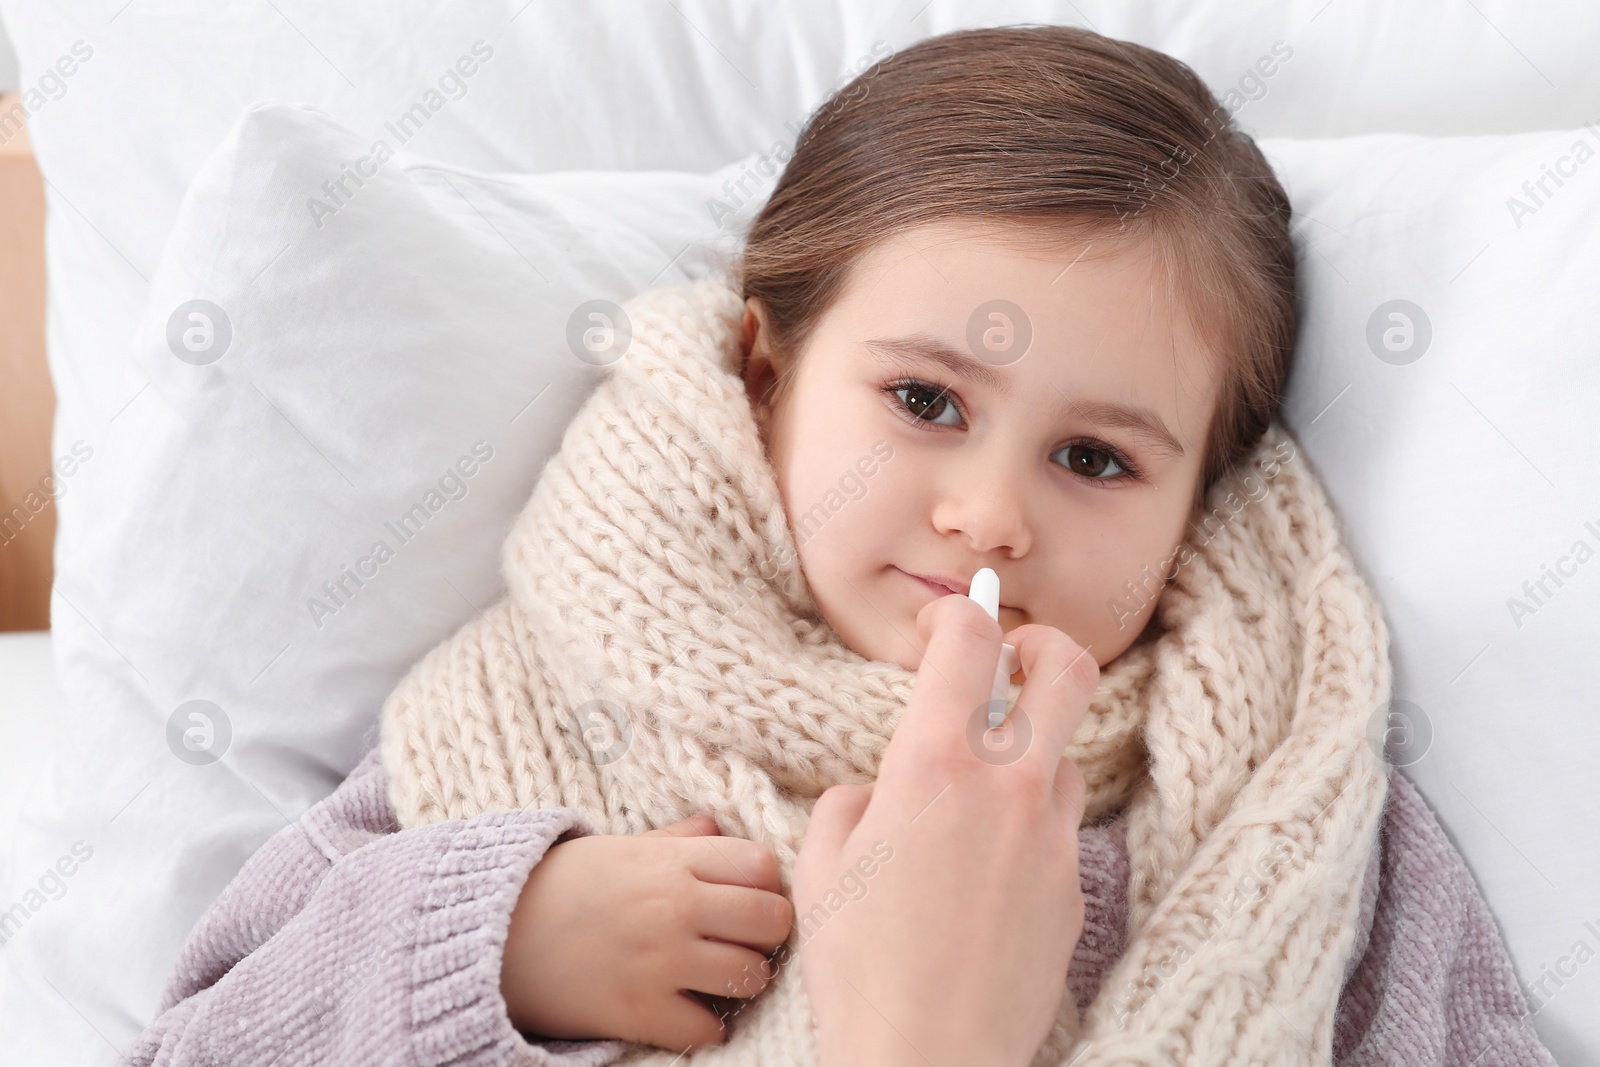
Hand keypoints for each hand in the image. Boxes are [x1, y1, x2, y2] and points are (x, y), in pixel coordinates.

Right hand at [500, 813, 794, 1050]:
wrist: (490, 934)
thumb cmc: (559, 886)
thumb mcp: (619, 849)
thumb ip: (676, 840)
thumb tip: (717, 826)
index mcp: (672, 862)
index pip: (762, 865)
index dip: (764, 883)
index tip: (746, 897)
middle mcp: (675, 907)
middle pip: (772, 920)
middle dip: (766, 933)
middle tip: (744, 942)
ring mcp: (660, 961)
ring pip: (751, 977)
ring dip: (742, 982)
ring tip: (719, 979)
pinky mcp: (639, 1011)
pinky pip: (709, 1030)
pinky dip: (705, 1028)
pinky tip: (688, 1013)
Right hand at [795, 592, 1097, 1066]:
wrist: (928, 1058)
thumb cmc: (860, 969)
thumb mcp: (818, 867)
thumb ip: (848, 803)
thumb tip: (875, 793)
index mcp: (933, 766)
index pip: (969, 640)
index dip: (956, 611)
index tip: (942, 622)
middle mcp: (1006, 787)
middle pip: (1069, 669)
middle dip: (1043, 644)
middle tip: (1015, 657)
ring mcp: (1050, 838)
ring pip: (1066, 754)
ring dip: (1031, 749)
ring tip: (983, 789)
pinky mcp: (1072, 887)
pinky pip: (1060, 825)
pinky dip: (1030, 820)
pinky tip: (987, 866)